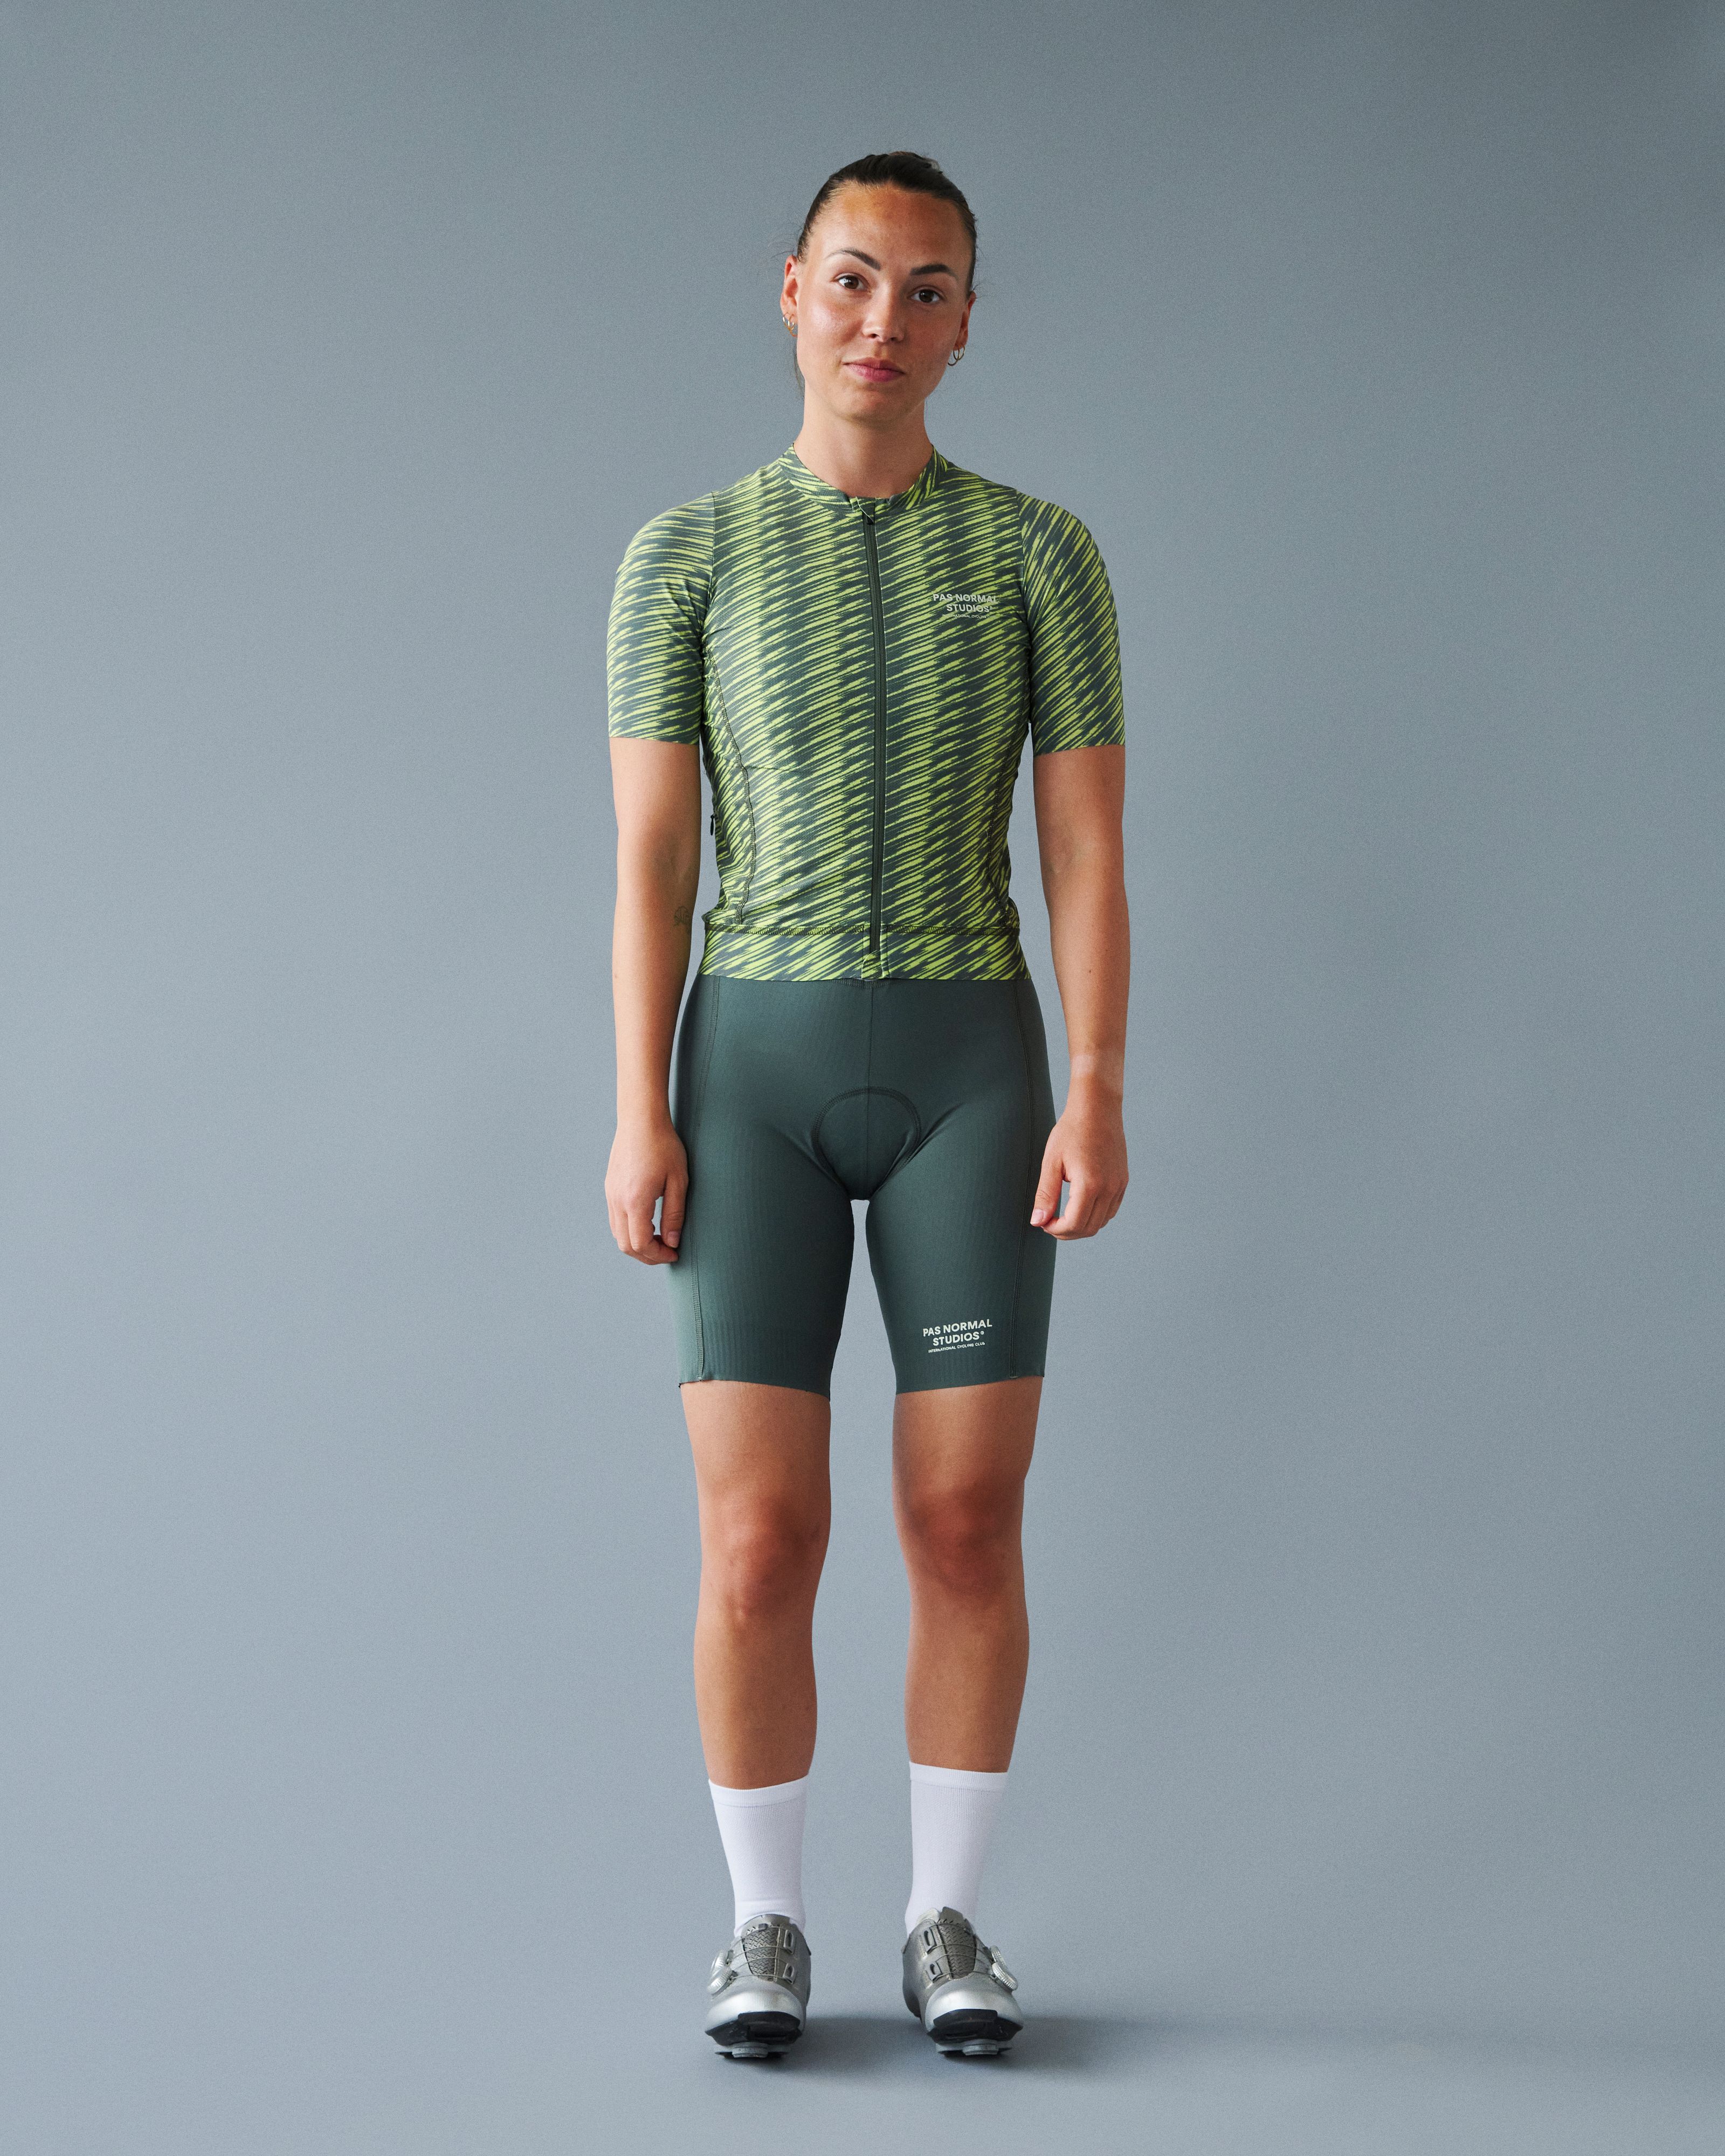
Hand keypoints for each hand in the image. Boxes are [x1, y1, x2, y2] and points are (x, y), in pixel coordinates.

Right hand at [606, 1117, 688, 1263]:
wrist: (640, 1120)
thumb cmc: (664, 1146)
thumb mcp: (678, 1181)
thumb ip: (674, 1215)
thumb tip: (672, 1242)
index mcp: (635, 1200)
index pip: (640, 1244)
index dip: (658, 1255)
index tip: (675, 1253)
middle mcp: (617, 1201)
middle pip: (625, 1245)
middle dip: (647, 1255)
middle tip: (668, 1251)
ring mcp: (610, 1194)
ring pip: (617, 1234)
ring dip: (637, 1244)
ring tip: (659, 1240)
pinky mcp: (609, 1188)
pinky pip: (615, 1220)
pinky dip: (629, 1231)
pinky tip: (647, 1224)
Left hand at [1030, 1092, 1127, 1238]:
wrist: (1097, 1108)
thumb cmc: (1071, 1131)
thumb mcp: (1051, 1162)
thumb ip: (1045, 1195)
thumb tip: (1037, 1222)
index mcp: (1089, 1185)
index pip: (1073, 1224)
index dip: (1055, 1230)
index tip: (1042, 1222)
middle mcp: (1109, 1189)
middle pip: (1088, 1228)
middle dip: (1066, 1232)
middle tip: (1049, 1221)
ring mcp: (1119, 1186)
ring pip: (1101, 1223)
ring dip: (1081, 1226)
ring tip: (1062, 1215)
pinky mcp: (1122, 1181)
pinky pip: (1110, 1210)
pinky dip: (1095, 1216)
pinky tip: (1079, 1206)